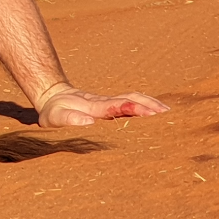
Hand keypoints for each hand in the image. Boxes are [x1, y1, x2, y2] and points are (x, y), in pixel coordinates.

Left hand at [34, 81, 167, 126]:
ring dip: (148, 102)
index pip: (116, 106)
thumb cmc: (53, 111)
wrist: (51, 96)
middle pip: (129, 99)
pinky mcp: (108, 104)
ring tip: (167, 111)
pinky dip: (143, 103)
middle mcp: (103, 102)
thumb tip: (89, 121)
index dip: (132, 108)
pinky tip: (155, 109)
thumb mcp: (56, 117)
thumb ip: (70, 118)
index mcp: (93, 107)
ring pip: (131, 97)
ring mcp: (107, 102)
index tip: (149, 112)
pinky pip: (129, 101)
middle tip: (166, 113)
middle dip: (147, 105)